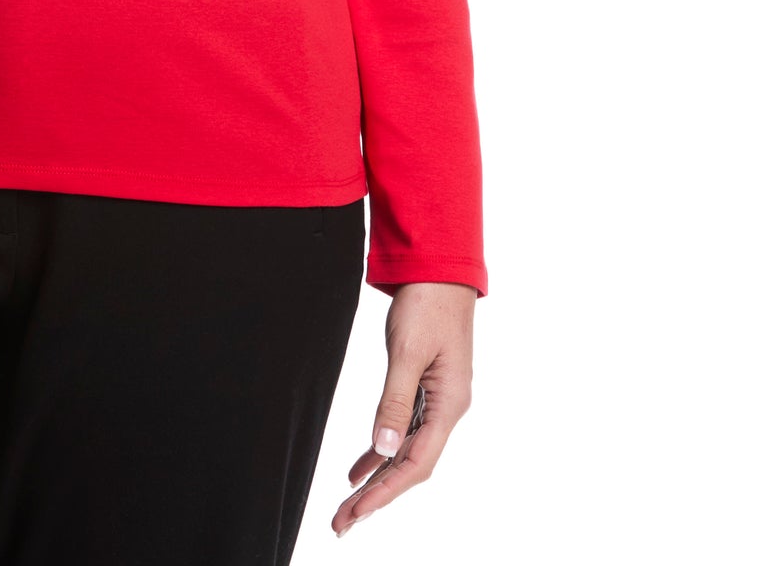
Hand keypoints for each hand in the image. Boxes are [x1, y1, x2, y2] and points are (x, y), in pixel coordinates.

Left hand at [331, 281, 475, 537]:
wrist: (440, 269)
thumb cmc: (427, 304)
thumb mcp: (406, 351)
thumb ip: (395, 400)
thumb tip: (383, 448)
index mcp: (449, 404)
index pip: (416, 463)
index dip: (385, 492)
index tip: (356, 513)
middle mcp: (447, 409)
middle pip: (410, 466)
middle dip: (377, 497)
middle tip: (342, 523)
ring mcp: (438, 400)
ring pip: (405, 452)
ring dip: (378, 479)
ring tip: (348, 506)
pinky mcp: (426, 388)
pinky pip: (403, 430)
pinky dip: (381, 450)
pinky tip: (362, 468)